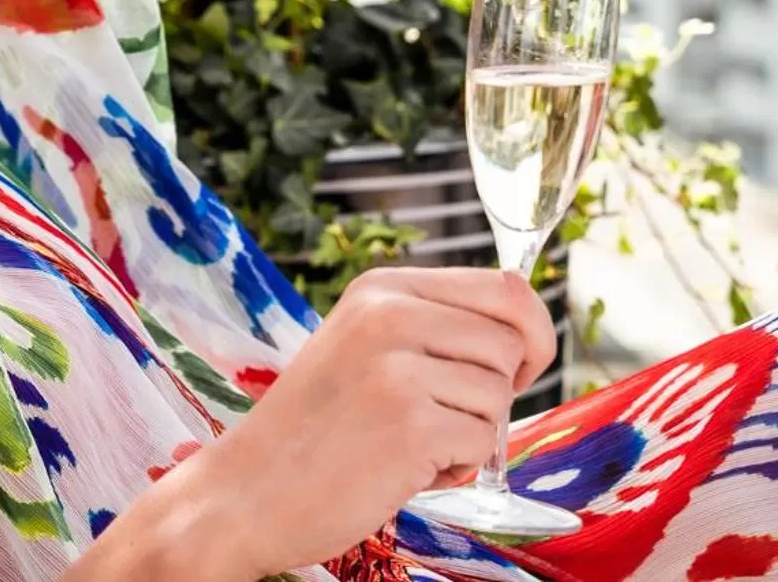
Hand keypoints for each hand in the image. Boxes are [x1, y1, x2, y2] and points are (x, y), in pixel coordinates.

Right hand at [172, 267, 554, 578]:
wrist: (245, 491)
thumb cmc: (314, 427)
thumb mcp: (363, 344)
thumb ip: (431, 326)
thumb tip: (526, 331)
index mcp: (381, 288)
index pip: (504, 287)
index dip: (531, 329)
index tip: (523, 364)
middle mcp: (390, 315)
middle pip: (510, 343)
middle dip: (495, 390)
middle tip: (441, 417)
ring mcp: (399, 370)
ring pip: (500, 397)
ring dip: (470, 433)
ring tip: (407, 443)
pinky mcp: (410, 427)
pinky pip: (482, 445)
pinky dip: (455, 468)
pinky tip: (403, 470)